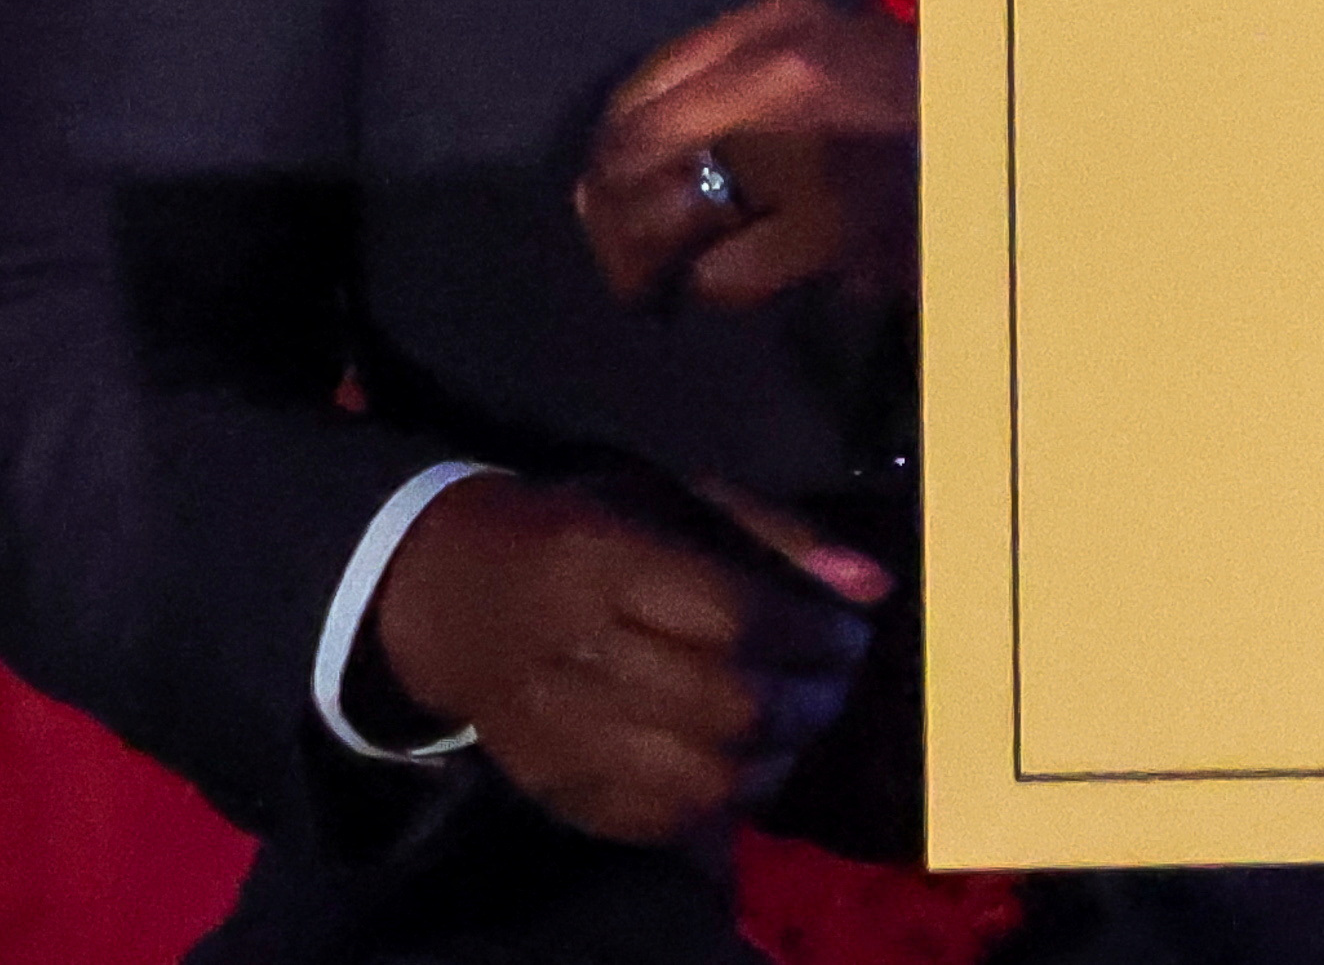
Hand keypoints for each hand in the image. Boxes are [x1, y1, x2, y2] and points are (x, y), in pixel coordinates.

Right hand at [365, 471, 887, 844]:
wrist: (449, 596)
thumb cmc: (580, 529)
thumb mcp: (672, 499)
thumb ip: (777, 535)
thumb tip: (874, 586)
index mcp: (603, 565)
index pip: (732, 618)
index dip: (810, 636)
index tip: (852, 636)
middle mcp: (573, 658)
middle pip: (723, 707)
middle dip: (807, 704)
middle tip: (837, 685)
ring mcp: (557, 737)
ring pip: (696, 780)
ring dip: (774, 761)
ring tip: (798, 727)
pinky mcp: (551, 791)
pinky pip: (656, 824)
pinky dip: (721, 805)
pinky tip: (746, 766)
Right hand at [574, 0, 919, 308]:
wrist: (989, 106)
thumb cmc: (917, 172)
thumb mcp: (830, 236)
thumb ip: (741, 264)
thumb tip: (683, 279)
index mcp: (766, 82)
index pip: (637, 142)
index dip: (618, 221)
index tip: (634, 282)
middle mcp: (754, 29)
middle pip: (628, 107)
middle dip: (615, 186)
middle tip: (631, 254)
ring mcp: (767, 10)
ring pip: (653, 79)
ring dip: (642, 150)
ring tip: (663, 215)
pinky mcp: (784, 11)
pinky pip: (693, 62)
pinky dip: (677, 115)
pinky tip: (695, 164)